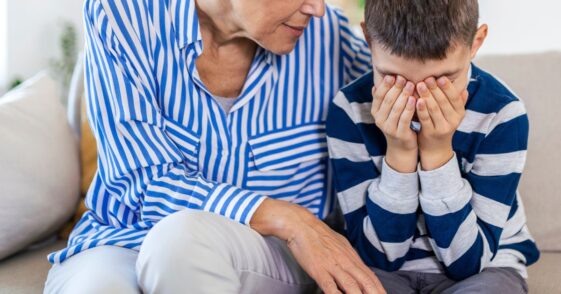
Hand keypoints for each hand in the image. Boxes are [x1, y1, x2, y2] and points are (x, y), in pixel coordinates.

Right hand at [251, 199, 385, 293]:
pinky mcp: (319, 269)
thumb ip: (349, 258)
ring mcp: (333, 265)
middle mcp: (345, 261)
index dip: (379, 288)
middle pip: (366, 282)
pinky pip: (330, 286)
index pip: (370, 276)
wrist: (300, 224)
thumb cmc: (318, 235)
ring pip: (351, 286)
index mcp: (351, 256)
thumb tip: (358, 268)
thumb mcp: (339, 244)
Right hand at [371, 75, 417, 172]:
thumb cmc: (397, 123)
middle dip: (396, 88)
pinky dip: (410, 108)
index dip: (385, 85)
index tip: (394, 75)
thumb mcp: (388, 111)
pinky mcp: (399, 134)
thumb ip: (384, 98)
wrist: (402, 146)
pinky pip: (405, 119)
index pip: (378, 96)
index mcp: (375, 112)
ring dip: (404, 95)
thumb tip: (375, 84)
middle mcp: (379, 120)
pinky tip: (416, 99)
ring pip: (396, 109)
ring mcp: (388, 128)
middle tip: (404, 78)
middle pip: (388, 101)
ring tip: (412, 85)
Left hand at [415, 77, 468, 169]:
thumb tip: (465, 89)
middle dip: (435, 89)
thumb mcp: (452, 115)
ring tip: (420, 85)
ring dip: (427, 96)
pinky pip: (425, 118)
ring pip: (434, 109)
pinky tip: (416, 100)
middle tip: (427, 78)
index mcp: (460, 113)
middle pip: (443, 102)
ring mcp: (442, 128)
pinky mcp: (431, 133)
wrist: (436, 148)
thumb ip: (458, 102)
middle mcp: (453, 121)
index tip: (440, 77)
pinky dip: (421, 109)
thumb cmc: (442, 125)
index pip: (454, 98)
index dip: (447, 87)